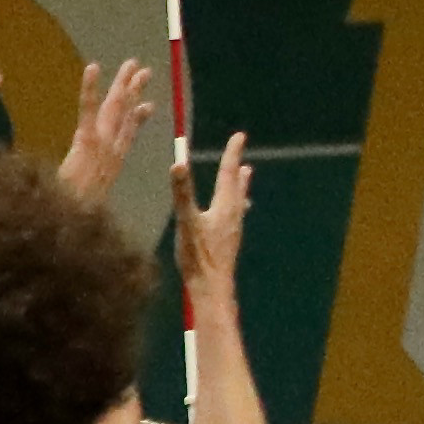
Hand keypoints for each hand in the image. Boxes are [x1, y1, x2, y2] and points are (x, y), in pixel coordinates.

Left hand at [56, 58, 155, 206]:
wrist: (71, 227)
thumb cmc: (74, 220)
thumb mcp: (84, 206)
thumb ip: (86, 196)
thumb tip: (83, 202)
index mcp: (112, 165)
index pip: (128, 136)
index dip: (138, 118)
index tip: (149, 106)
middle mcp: (111, 153)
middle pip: (126, 115)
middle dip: (135, 92)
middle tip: (144, 71)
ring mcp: (101, 147)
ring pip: (116, 108)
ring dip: (123, 84)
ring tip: (132, 63)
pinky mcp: (85, 144)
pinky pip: (88, 110)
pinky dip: (90, 88)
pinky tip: (92, 67)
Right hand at [174, 132, 250, 299]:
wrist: (212, 287)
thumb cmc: (198, 256)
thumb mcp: (186, 221)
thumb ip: (182, 193)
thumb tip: (178, 164)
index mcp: (224, 205)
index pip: (228, 172)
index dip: (232, 153)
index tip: (239, 135)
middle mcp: (233, 214)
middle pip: (237, 186)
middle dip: (237, 169)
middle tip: (243, 155)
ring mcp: (233, 230)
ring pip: (239, 201)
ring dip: (241, 187)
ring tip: (246, 178)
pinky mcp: (229, 243)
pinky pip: (235, 217)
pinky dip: (236, 206)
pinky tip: (233, 217)